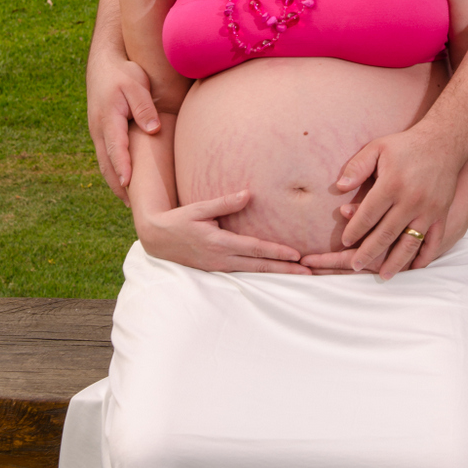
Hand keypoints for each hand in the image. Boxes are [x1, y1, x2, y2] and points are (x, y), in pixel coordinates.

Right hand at [87, 54, 160, 203]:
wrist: (104, 64)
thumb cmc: (123, 73)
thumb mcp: (135, 85)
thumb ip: (144, 108)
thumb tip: (153, 130)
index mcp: (108, 119)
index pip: (115, 148)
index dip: (122, 167)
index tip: (128, 185)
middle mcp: (99, 130)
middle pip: (107, 164)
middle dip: (118, 186)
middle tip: (133, 207)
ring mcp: (98, 133)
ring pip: (105, 164)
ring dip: (115, 183)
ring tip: (130, 203)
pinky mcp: (102, 132)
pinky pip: (106, 157)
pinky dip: (114, 172)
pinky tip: (125, 183)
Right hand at [136, 190, 312, 273]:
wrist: (157, 239)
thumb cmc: (179, 220)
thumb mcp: (199, 208)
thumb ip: (224, 203)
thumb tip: (249, 194)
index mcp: (219, 244)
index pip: (255, 249)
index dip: (277, 252)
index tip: (297, 255)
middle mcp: (222, 259)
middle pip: (260, 266)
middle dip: (285, 270)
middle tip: (309, 272)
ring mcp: (220, 267)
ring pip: (254, 272)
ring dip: (277, 273)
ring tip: (299, 274)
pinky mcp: (218, 269)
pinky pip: (245, 272)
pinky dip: (262, 273)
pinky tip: (275, 272)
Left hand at [335, 129, 461, 278]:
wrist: (444, 142)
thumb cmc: (405, 145)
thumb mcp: (377, 147)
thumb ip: (357, 166)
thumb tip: (340, 187)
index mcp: (392, 184)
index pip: (368, 214)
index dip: (355, 230)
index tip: (345, 241)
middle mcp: (411, 200)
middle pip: (385, 234)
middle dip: (368, 252)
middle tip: (354, 266)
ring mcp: (428, 210)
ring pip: (409, 243)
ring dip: (395, 261)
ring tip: (383, 274)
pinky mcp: (442, 214)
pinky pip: (433, 241)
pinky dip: (424, 256)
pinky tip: (414, 267)